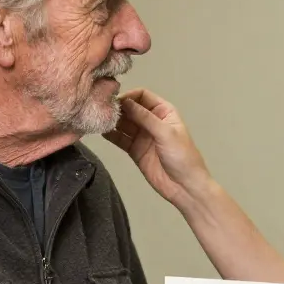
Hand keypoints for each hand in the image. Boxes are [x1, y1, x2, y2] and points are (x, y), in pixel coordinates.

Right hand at [103, 88, 211, 209]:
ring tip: (99, 120)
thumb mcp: (165, 133)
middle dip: (117, 108)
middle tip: (101, 109)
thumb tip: (126, 102)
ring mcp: (142, 136)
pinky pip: (120, 139)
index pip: (143, 96)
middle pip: (130, 109)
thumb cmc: (183, 157)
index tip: (114, 100)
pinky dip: (111, 135)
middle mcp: (152, 121)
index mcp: (164, 112)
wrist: (185, 186)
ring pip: (123, 123)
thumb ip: (145, 117)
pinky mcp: (135, 150)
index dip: (129, 96)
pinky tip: (101, 131)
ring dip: (112, 121)